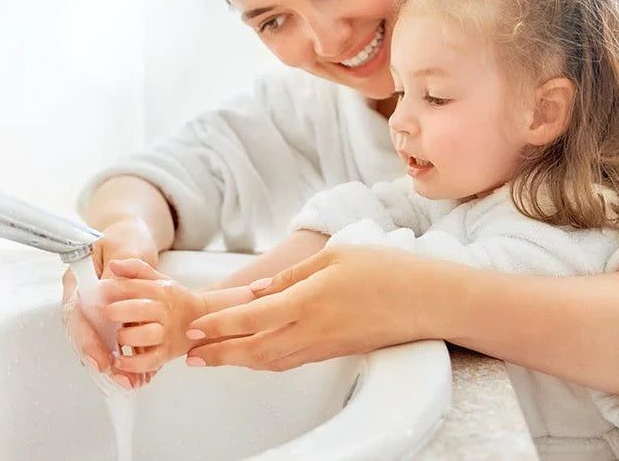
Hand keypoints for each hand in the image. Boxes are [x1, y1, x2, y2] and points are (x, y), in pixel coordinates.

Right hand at [61, 217, 158, 387]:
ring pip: (100, 344)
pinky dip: (128, 360)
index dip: (86, 340)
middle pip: (85, 336)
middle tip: (119, 378)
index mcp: (79, 282)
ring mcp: (98, 312)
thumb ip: (120, 270)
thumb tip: (113, 291)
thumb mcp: (124, 246)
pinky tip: (140, 376)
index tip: (100, 359)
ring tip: (131, 383)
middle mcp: (85, 301)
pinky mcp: (114, 320)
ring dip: (116, 366)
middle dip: (100, 360)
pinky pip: (117, 343)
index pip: (75, 315)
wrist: (133, 235)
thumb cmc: (126, 236)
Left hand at [100, 259, 207, 374]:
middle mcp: (164, 311)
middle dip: (120, 310)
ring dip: (127, 336)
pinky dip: (133, 364)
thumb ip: (136, 269)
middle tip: (107, 312)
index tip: (100, 290)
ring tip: (117, 336)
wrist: (203, 318)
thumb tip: (115, 265)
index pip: (135, 286)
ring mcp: (166, 333)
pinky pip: (149, 361)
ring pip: (145, 335)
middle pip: (140, 309)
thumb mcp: (158, 279)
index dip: (114, 288)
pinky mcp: (167, 353)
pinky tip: (119, 361)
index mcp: (161, 290)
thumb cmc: (174, 299)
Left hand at [184, 244, 454, 370]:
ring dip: (239, 361)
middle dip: (219, 355)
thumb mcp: (334, 256)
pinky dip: (266, 361)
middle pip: (254, 350)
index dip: (218, 326)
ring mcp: (324, 345)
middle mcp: (311, 330)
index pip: (251, 318)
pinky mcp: (335, 351)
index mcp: (308, 301)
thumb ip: (292, 276)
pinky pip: (291, 361)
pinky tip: (256, 356)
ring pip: (271, 361)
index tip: (194, 330)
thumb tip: (259, 291)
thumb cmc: (384, 269)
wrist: (427, 300)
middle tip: (192, 358)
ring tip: (215, 359)